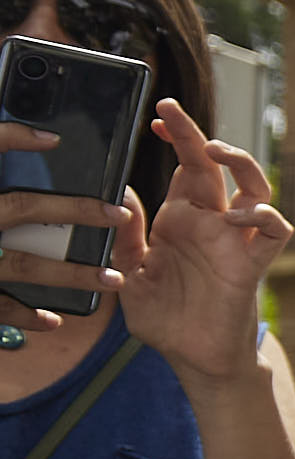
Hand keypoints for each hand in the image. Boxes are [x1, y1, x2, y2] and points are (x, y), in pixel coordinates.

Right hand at [0, 119, 124, 331]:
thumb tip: (31, 139)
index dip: (12, 139)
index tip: (54, 138)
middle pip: (18, 208)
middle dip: (72, 211)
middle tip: (117, 213)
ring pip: (20, 263)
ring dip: (68, 273)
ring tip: (111, 278)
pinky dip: (24, 315)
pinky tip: (53, 320)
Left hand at [129, 102, 294, 387]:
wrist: (192, 358)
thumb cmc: (167, 318)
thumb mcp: (130, 273)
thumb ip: (127, 235)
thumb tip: (123, 193)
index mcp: (182, 221)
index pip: (184, 169)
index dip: (177, 139)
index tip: (159, 117)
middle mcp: (211, 225)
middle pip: (216, 168)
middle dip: (198, 137)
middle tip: (174, 116)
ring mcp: (235, 243)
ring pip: (255, 189)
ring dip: (241, 165)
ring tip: (216, 153)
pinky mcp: (252, 266)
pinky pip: (274, 233)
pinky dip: (263, 218)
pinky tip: (239, 217)